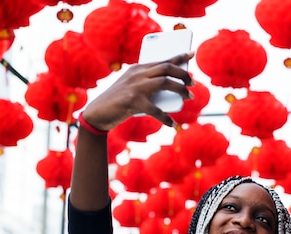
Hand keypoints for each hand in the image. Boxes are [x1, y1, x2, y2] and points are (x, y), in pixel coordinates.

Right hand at [80, 51, 194, 130]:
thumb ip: (150, 86)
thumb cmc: (120, 102)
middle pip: (166, 68)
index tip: (192, 53)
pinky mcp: (132, 101)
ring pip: (164, 82)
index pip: (162, 60)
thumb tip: (174, 91)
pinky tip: (172, 124)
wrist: (98, 113)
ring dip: (180, 90)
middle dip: (183, 74)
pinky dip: (165, 117)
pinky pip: (155, 109)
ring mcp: (134, 86)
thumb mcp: (135, 89)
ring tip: (189, 97)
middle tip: (193, 83)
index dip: (179, 57)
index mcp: (138, 68)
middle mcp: (137, 74)